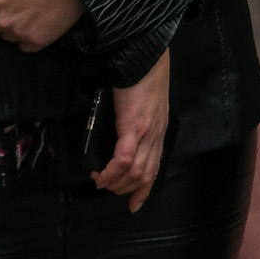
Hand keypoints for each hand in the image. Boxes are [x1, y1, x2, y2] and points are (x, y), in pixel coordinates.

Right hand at [92, 51, 168, 212]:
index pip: (154, 168)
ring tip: (100, 181)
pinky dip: (111, 171)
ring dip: (115, 182)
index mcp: (159, 130)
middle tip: (106, 186)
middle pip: (144, 175)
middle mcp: (156, 135)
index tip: (134, 204)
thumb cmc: (141, 74)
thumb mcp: (143, 103)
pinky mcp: (135, 125)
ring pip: (134, 172)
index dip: (144, 189)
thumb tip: (119, 130)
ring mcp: (147, 132)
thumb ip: (135, 119)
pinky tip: (101, 175)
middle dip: (124, 188)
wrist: (145, 54)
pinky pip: (124, 159)